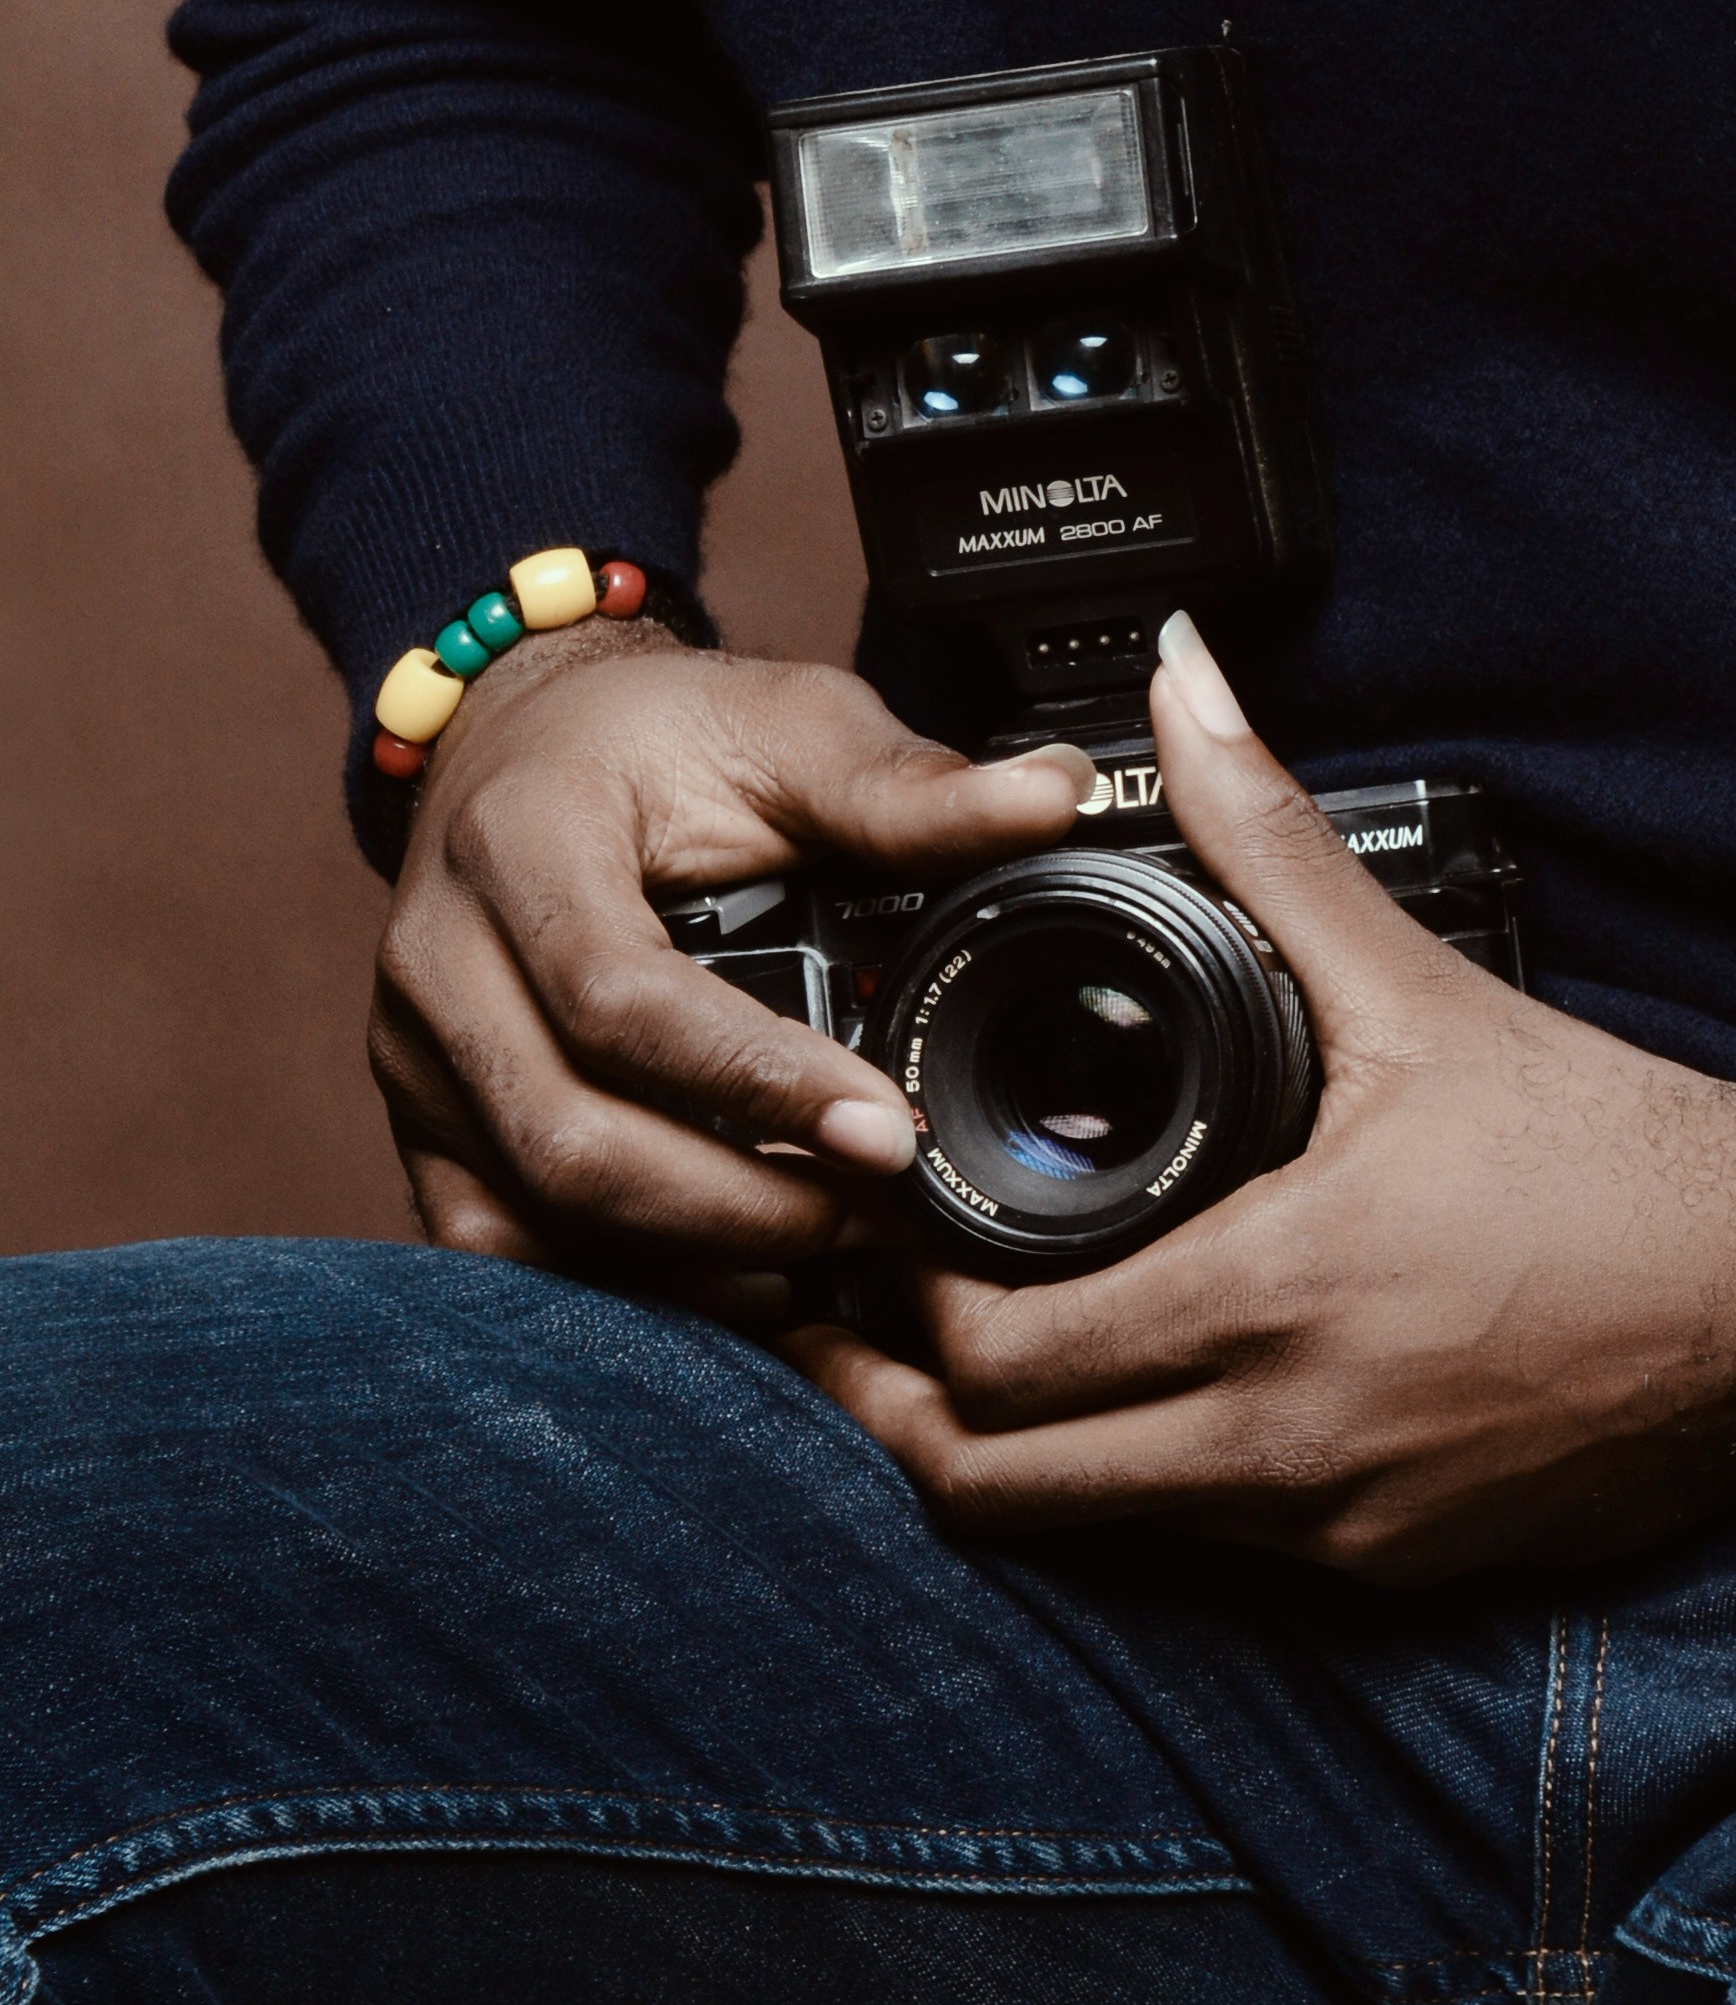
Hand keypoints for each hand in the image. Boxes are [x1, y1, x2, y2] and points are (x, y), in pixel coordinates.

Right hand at [373, 623, 1091, 1279]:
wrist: (524, 738)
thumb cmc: (657, 737)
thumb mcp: (789, 725)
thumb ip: (910, 783)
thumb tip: (1052, 796)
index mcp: (522, 845)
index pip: (625, 998)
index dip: (760, 1083)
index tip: (890, 1131)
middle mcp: (440, 962)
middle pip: (571, 1138)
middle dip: (736, 1205)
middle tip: (876, 1217)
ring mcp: (413, 1056)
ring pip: (533, 1212)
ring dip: (686, 1259)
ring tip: (825, 1255)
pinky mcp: (422, 1122)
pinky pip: (499, 1242)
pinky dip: (614, 1278)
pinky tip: (726, 1274)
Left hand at [789, 618, 1735, 1580]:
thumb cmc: (1607, 1148)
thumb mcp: (1418, 987)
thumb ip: (1268, 836)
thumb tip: (1178, 682)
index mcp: (1270, 1295)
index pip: (996, 1369)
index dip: (902, 1308)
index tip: (881, 1232)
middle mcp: (1282, 1442)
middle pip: (994, 1492)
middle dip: (900, 1409)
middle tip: (856, 1322)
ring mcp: (1331, 1527)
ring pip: (1094, 1531)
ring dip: (1016, 1453)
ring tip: (970, 1349)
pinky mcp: (1387, 1569)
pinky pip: (1213, 1547)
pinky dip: (1146, 1480)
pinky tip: (1146, 1386)